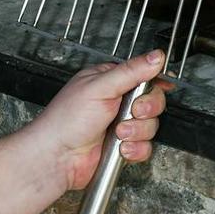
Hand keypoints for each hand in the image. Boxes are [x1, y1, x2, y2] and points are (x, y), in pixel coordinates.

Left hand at [28, 50, 171, 192]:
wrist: (58, 157)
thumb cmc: (66, 120)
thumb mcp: (100, 87)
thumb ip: (131, 71)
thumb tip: (156, 57)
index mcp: (110, 81)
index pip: (144, 76)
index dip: (152, 84)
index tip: (151, 90)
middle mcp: (116, 102)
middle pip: (152, 101)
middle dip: (145, 110)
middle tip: (131, 111)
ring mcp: (120, 125)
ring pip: (150, 126)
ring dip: (136, 131)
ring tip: (117, 132)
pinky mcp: (123, 146)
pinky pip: (145, 147)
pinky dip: (136, 149)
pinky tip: (120, 147)